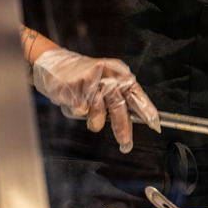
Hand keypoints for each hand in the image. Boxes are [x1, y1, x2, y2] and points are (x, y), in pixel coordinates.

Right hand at [32, 48, 159, 152]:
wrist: (53, 64)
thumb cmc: (84, 77)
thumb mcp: (106, 80)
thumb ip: (119, 97)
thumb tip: (136, 119)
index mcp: (118, 72)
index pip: (136, 92)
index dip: (146, 109)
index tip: (154, 123)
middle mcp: (106, 74)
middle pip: (119, 106)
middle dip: (122, 127)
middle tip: (125, 143)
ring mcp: (90, 81)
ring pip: (98, 113)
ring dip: (95, 122)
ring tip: (90, 117)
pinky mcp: (75, 88)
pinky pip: (81, 112)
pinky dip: (77, 112)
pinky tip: (74, 102)